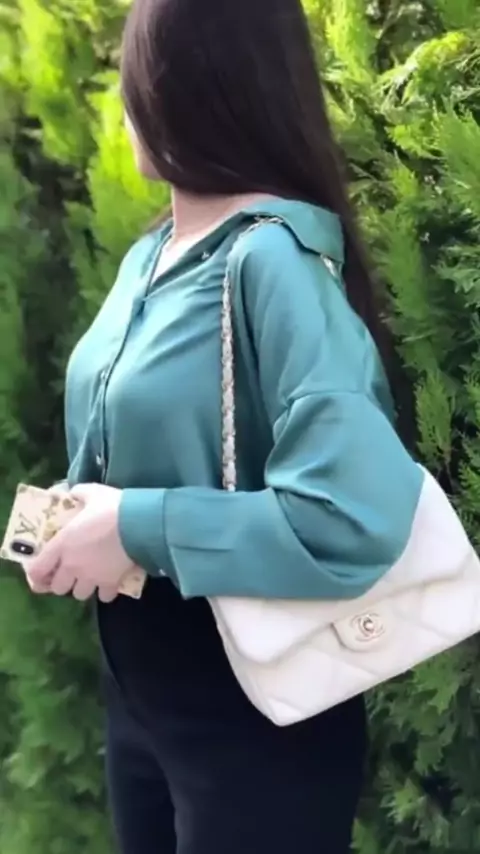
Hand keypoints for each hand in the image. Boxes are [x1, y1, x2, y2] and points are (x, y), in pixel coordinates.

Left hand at [26, 484, 133, 602]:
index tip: (40, 575)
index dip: (36, 576)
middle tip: (69, 573)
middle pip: (58, 588)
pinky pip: (104, 596)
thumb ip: (78, 493)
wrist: (138, 524)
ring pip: (79, 595)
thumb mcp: (92, 492)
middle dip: (62, 582)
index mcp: (62, 544)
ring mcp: (92, 577)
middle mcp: (73, 565)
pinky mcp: (111, 582)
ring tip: (90, 578)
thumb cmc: (111, 508)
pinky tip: (109, 582)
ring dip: (83, 588)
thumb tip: (72, 493)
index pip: (38, 570)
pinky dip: (105, 592)